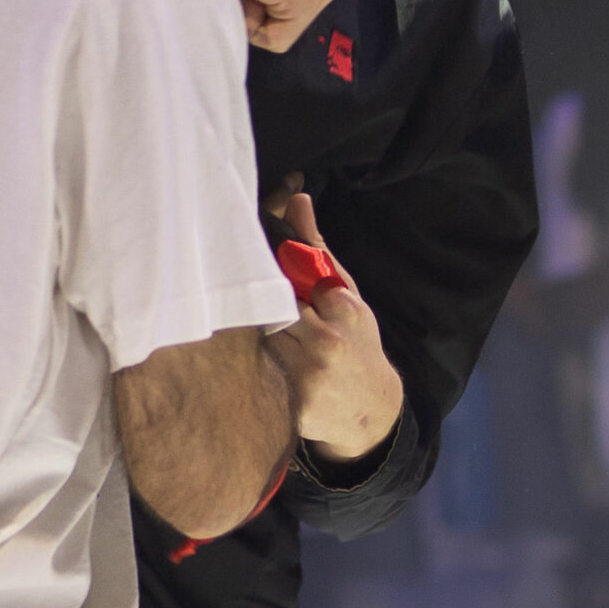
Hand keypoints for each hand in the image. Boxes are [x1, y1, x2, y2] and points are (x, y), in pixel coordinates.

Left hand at [261, 182, 403, 461]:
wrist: (373, 411)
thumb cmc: (356, 342)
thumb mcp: (347, 294)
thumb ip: (317, 250)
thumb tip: (296, 196)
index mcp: (343, 307)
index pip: (286, 276)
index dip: (264, 274)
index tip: (248, 266)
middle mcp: (327, 341)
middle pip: (266, 310)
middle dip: (254, 307)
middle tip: (236, 298)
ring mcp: (309, 375)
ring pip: (256, 342)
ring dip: (246, 336)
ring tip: (242, 332)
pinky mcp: (292, 404)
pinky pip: (256, 375)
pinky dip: (247, 368)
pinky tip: (245, 368)